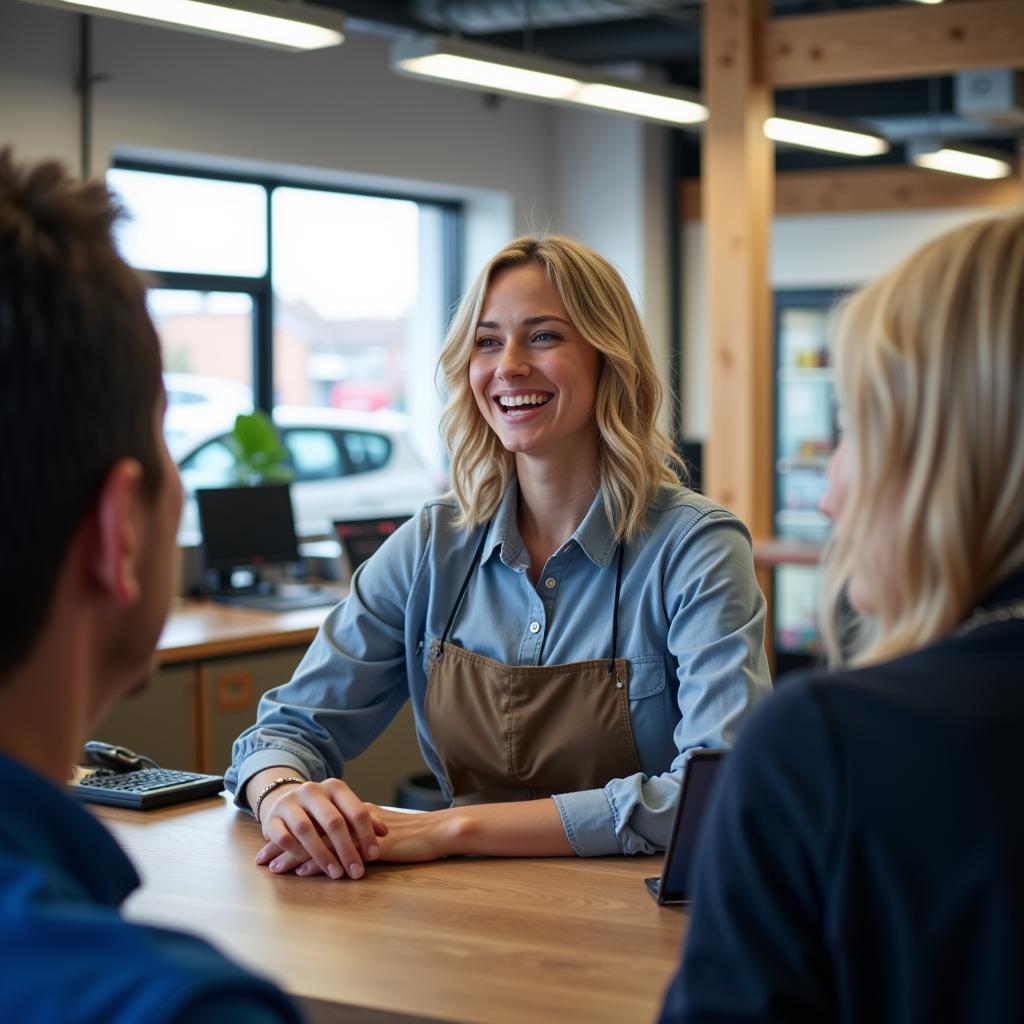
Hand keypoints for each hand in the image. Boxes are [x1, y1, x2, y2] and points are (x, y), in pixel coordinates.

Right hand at [254, 778, 388, 879]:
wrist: (282, 798)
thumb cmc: (321, 809)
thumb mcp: (342, 807)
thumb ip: (362, 818)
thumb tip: (385, 833)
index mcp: (334, 787)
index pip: (356, 810)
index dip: (367, 834)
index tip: (374, 856)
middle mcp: (312, 791)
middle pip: (333, 821)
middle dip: (347, 849)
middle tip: (357, 872)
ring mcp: (289, 803)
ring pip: (306, 829)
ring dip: (322, 855)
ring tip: (336, 874)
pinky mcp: (271, 818)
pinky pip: (282, 837)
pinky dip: (295, 852)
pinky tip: (304, 867)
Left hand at [257, 805, 458, 876]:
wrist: (439, 831)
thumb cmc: (415, 836)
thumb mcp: (381, 834)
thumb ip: (361, 835)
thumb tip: (343, 845)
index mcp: (354, 813)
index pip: (316, 821)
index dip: (294, 834)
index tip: (273, 845)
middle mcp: (352, 819)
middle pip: (311, 829)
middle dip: (285, 845)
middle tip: (263, 859)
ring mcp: (360, 832)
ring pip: (320, 841)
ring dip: (295, 856)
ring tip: (274, 869)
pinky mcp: (370, 846)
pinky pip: (338, 854)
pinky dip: (319, 863)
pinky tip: (303, 874)